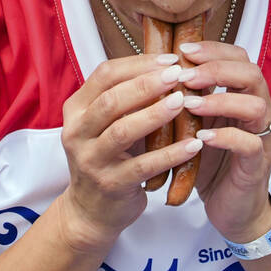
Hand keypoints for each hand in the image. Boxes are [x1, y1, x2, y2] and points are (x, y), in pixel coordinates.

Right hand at [59, 54, 204, 251]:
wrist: (91, 211)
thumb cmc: (107, 157)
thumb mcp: (106, 123)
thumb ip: (127, 97)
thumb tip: (169, 65)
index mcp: (76, 109)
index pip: (105, 75)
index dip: (138, 63)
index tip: (171, 59)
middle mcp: (77, 132)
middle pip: (112, 99)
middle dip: (147, 84)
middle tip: (179, 75)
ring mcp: (91, 160)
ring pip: (124, 130)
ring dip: (156, 113)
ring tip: (184, 101)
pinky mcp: (110, 184)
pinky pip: (144, 166)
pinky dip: (171, 154)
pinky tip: (194, 144)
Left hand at [174, 41, 270, 241]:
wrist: (232, 210)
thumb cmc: (212, 163)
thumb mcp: (198, 125)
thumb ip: (189, 98)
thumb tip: (154, 71)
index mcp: (244, 97)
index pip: (239, 58)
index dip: (213, 50)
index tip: (183, 50)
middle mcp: (260, 112)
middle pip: (251, 73)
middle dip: (216, 69)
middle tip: (184, 75)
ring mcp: (262, 138)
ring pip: (255, 105)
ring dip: (219, 101)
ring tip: (189, 104)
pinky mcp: (258, 165)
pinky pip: (250, 144)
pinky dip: (225, 137)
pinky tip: (201, 138)